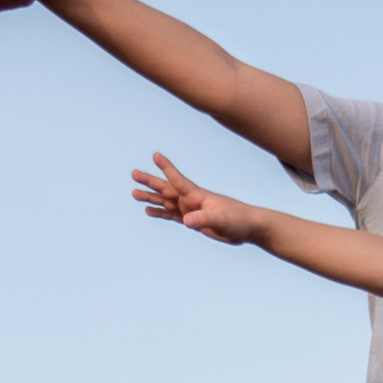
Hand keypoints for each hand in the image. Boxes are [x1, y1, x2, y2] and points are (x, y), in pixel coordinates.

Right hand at [132, 151, 260, 245]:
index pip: (178, 180)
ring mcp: (191, 210)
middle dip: (150, 181)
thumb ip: (203, 219)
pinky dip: (160, 213)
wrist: (248, 227)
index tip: (155, 155)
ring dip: (151, 197)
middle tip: (133, 173)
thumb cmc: (238, 220)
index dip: (167, 168)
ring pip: (166, 202)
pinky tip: (149, 211)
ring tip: (134, 193)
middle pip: (167, 188)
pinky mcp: (193, 221)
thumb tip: (186, 221)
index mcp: (198, 196)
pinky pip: (172, 215)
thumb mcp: (221, 220)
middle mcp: (192, 200)